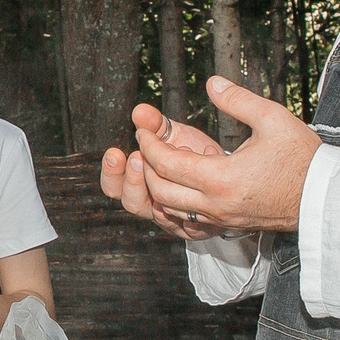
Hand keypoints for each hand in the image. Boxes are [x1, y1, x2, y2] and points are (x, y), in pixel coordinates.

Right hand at [101, 103, 228, 238]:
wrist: (227, 174)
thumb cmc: (195, 155)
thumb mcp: (171, 135)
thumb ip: (155, 124)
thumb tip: (140, 111)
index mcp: (138, 183)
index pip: (113, 186)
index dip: (112, 172)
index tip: (115, 153)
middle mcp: (152, 205)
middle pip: (131, 203)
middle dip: (133, 181)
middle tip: (138, 159)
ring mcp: (172, 219)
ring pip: (157, 215)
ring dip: (161, 191)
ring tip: (169, 167)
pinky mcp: (195, 228)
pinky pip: (188, 225)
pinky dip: (192, 205)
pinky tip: (201, 182)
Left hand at [106, 77, 319, 238]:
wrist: (323, 197)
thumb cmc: (302, 158)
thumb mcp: (273, 119)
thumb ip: (238, 100)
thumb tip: (212, 83)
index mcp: (222, 178)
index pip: (167, 164)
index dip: (150, 145)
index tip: (144, 130)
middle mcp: (216, 204)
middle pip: (160, 191)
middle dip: (146, 167)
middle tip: (146, 146)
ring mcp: (221, 219)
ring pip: (170, 210)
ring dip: (157, 188)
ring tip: (159, 163)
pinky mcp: (228, 225)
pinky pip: (187, 220)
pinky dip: (174, 204)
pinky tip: (179, 185)